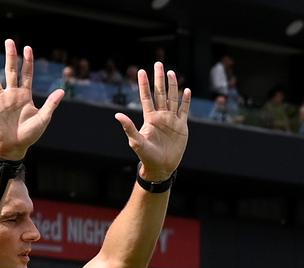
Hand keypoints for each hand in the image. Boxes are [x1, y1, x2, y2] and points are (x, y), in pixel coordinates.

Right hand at [0, 39, 63, 160]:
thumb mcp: (43, 119)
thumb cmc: (30, 134)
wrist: (15, 147)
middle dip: (10, 56)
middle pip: (10, 71)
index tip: (27, 48)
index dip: (27, 62)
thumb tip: (61, 91)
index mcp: (25, 96)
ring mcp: (0, 100)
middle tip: (9, 41)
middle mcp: (12, 94)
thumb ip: (51, 104)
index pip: (26, 74)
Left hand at [115, 63, 190, 180]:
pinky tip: (186, 91)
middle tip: (158, 64)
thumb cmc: (146, 156)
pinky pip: (184, 111)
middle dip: (159, 79)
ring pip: (172, 98)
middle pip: (160, 93)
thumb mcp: (136, 142)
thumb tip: (117, 115)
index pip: (146, 97)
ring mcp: (172, 120)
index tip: (141, 71)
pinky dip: (186, 101)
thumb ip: (128, 128)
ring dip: (172, 86)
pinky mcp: (181, 127)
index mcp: (150, 118)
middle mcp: (161, 116)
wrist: (161, 167)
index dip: (144, 84)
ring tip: (171, 72)